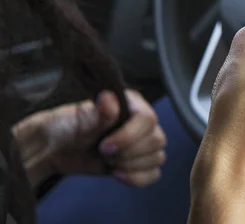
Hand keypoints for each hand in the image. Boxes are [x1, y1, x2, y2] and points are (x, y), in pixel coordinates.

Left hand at [13, 90, 166, 187]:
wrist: (57, 147)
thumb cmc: (68, 126)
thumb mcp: (81, 118)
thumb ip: (101, 112)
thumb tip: (109, 98)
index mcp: (132, 104)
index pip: (148, 120)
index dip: (129, 137)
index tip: (104, 146)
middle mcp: (142, 121)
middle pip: (156, 140)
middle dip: (129, 153)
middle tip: (104, 153)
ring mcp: (142, 142)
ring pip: (157, 157)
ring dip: (132, 166)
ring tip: (110, 163)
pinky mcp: (139, 161)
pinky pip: (154, 173)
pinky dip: (138, 178)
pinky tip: (118, 174)